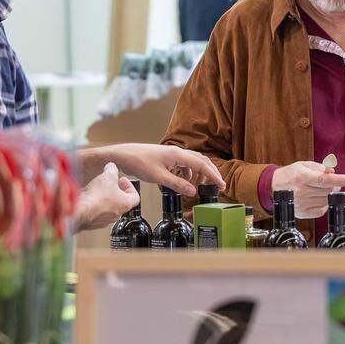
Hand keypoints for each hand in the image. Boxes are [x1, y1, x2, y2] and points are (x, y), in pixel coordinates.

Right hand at [76, 163, 139, 230]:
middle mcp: (117, 214)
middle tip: (109, 183)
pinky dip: (93, 205)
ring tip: (97, 189)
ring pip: (108, 208)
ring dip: (104, 199)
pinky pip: (95, 213)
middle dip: (115, 191)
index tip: (122, 180)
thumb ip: (112, 170)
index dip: (129, 186)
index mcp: (125, 204)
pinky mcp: (92, 222)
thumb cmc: (97, 196)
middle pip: (121, 202)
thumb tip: (111, 167)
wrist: (80, 210)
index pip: (135, 197)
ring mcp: (104, 220)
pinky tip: (87, 197)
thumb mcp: (108, 176)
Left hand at [89, 144, 224, 196]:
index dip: (214, 176)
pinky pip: (183, 164)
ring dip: (198, 173)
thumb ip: (177, 184)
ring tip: (198, 185)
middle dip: (210, 173)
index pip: (202, 165)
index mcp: (178, 154)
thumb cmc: (138, 162)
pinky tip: (182, 181)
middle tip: (218, 185)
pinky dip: (187, 173)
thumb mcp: (158, 177)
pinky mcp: (167, 158)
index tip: (221, 185)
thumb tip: (193, 191)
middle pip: (201, 161)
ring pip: (192, 162)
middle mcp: (177, 152)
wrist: (123, 155)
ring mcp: (172, 154)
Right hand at [272, 161, 344, 218]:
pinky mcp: (302, 213)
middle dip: (334, 185)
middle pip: (327, 190)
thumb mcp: (302, 165)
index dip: (339, 179)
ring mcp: (302, 203)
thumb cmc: (290, 175)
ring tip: (325, 189)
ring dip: (329, 194)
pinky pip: (321, 210)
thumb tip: (332, 172)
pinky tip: (319, 198)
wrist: (273, 188)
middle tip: (333, 182)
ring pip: (326, 200)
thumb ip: (319, 167)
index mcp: (302, 177)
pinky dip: (324, 204)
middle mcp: (301, 191)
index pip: (324, 179)